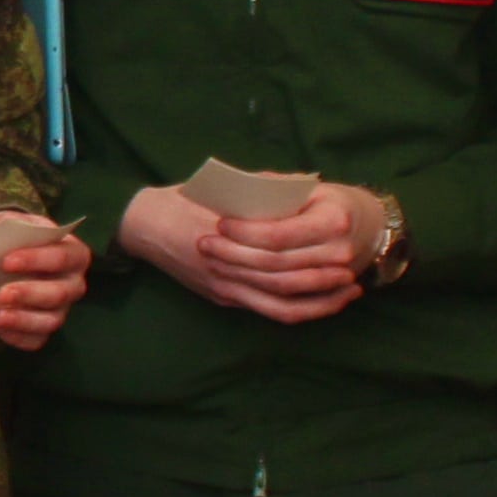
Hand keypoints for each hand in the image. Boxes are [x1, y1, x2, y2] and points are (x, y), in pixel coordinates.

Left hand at [0, 227, 93, 353]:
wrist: (3, 254)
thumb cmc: (14, 236)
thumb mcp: (12, 222)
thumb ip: (12, 228)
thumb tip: (4, 243)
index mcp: (74, 254)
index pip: (62, 258)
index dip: (36, 260)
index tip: (6, 261)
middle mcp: (74, 284)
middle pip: (59, 294)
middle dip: (30, 294)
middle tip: (2, 293)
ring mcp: (62, 309)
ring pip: (51, 321)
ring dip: (24, 320)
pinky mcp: (45, 328)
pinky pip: (36, 340)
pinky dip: (17, 337)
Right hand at [117, 181, 371, 322]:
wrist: (143, 225)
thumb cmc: (184, 198)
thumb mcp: (219, 186)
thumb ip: (259, 188)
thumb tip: (301, 185)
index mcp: (224, 231)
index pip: (276, 244)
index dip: (311, 247)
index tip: (341, 240)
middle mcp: (224, 265)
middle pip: (284, 277)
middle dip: (323, 276)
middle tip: (354, 268)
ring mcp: (224, 287)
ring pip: (281, 302)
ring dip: (319, 300)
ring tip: (348, 292)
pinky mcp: (224, 299)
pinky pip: (269, 312)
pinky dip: (300, 311)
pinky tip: (322, 305)